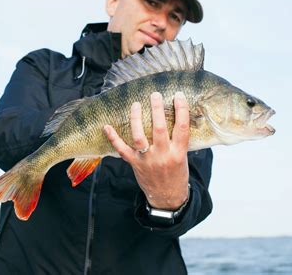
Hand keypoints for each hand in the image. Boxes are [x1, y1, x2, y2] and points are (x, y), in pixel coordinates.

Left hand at [104, 91, 189, 209]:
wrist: (167, 196)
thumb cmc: (177, 173)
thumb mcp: (184, 156)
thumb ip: (179, 139)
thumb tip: (178, 115)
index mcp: (178, 153)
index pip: (182, 128)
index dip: (181, 110)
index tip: (178, 95)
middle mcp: (163, 156)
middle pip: (159, 129)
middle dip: (157, 109)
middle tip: (155, 94)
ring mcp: (147, 160)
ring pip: (139, 136)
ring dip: (136, 119)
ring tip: (135, 104)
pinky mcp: (135, 164)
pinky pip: (122, 150)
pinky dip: (113, 138)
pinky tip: (107, 126)